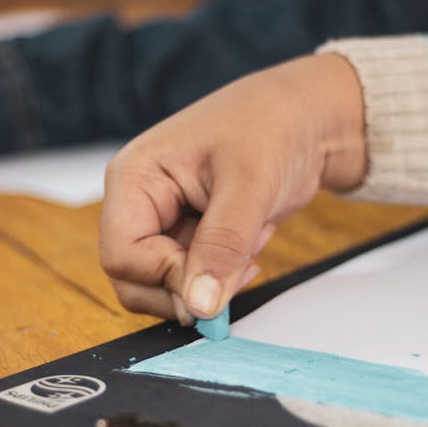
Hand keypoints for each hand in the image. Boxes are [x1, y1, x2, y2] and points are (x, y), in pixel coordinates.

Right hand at [100, 53, 366, 323]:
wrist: (305, 118)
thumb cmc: (271, 128)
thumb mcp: (249, 186)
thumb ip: (221, 247)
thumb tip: (199, 307)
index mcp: (134, 178)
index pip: (122, 256)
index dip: (166, 278)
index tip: (217, 282)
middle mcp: (139, 203)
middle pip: (134, 280)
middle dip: (188, 288)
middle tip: (241, 268)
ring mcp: (163, 222)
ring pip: (164, 287)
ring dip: (212, 281)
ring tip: (250, 240)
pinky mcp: (189, 236)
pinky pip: (193, 280)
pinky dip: (226, 274)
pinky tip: (251, 239)